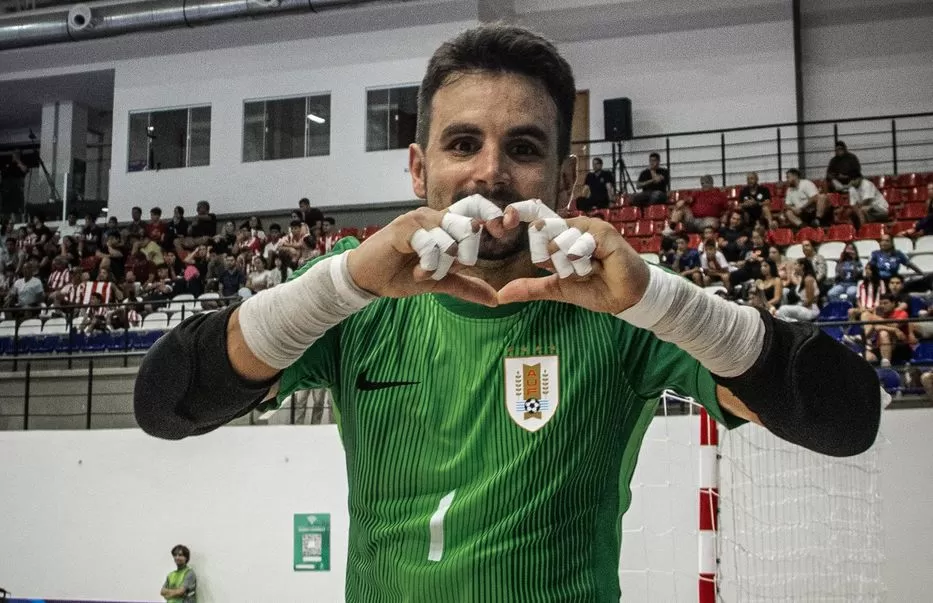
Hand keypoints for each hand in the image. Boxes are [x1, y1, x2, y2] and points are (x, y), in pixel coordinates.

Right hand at [346, 196, 499, 306]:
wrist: (368, 279)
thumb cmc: (400, 274)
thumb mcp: (439, 282)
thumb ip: (466, 286)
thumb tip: (495, 299)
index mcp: (444, 223)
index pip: (475, 206)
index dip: (492, 213)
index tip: (503, 230)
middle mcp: (433, 216)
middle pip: (469, 223)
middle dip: (468, 251)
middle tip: (455, 266)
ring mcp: (417, 220)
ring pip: (450, 237)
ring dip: (442, 264)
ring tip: (425, 273)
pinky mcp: (402, 228)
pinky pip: (430, 244)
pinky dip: (429, 265)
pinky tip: (417, 273)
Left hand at [496, 211, 649, 314]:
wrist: (624, 298)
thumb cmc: (595, 288)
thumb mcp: (557, 288)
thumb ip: (531, 288)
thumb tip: (502, 295)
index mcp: (561, 236)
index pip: (537, 219)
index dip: (520, 212)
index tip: (506, 217)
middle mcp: (573, 227)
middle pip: (542, 233)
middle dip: (552, 260)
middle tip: (571, 271)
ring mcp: (588, 227)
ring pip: (559, 242)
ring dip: (570, 266)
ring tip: (589, 271)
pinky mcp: (603, 232)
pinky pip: (578, 244)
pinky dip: (583, 261)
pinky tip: (597, 267)